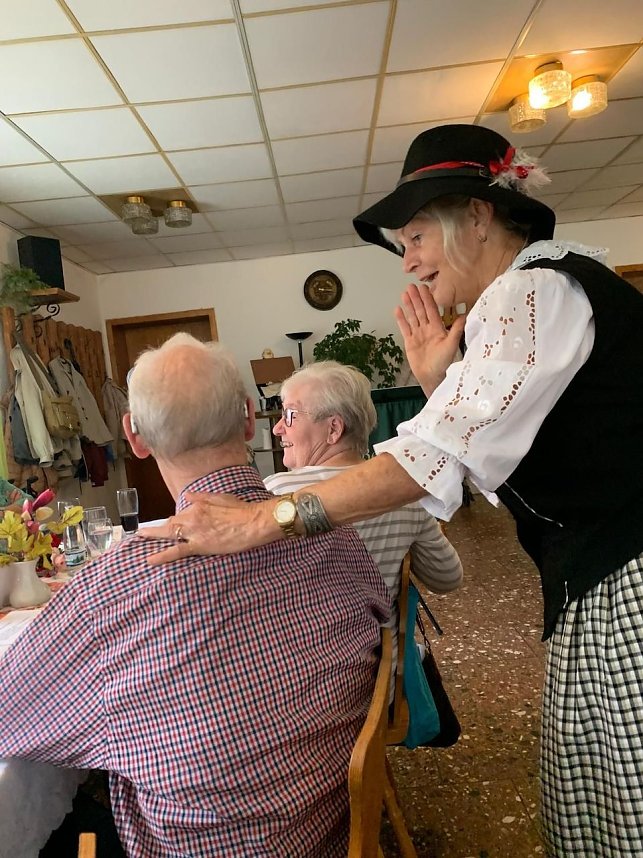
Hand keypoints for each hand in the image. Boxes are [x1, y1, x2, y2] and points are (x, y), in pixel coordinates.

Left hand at [138, 492, 273, 565]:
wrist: (253, 522)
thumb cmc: (242, 510)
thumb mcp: (220, 497)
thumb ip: (201, 497)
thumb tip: (188, 496)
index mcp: (197, 505)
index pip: (181, 514)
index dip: (177, 521)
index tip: (173, 525)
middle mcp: (192, 517)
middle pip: (170, 524)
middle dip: (156, 529)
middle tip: (143, 533)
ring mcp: (194, 532)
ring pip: (169, 534)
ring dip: (153, 536)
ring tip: (141, 539)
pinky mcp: (199, 546)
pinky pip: (176, 551)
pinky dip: (162, 555)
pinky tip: (150, 559)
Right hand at [395, 283, 465, 396]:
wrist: (432, 377)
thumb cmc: (443, 363)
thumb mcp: (451, 345)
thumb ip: (456, 330)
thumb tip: (464, 316)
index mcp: (438, 328)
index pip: (432, 310)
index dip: (428, 299)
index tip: (425, 288)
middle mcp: (428, 329)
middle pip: (420, 310)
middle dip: (416, 298)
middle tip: (411, 286)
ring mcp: (418, 334)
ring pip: (412, 316)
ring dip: (408, 305)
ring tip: (404, 293)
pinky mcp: (410, 341)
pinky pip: (405, 328)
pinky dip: (401, 319)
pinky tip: (398, 309)